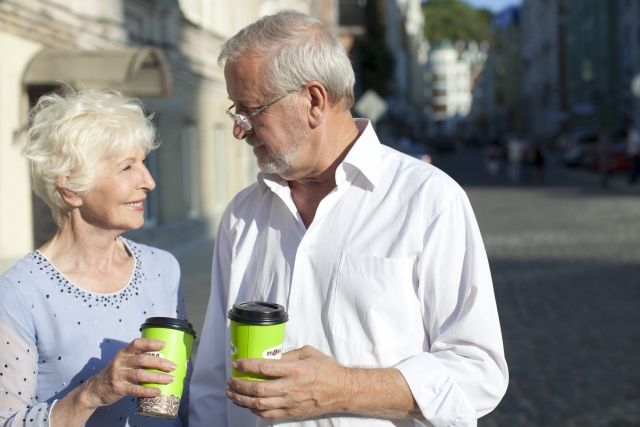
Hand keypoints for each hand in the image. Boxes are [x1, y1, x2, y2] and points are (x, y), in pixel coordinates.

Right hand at [81, 338, 175, 408]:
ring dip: (157, 377)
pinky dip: (148, 391)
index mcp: (123, 353)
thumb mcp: (122, 361)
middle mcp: (120, 362)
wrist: (95, 389)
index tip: (164, 345)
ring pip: (141, 375)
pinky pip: (135, 390)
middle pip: (142, 360)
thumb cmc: (114, 373)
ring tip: (170, 379)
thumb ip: (136, 358)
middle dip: (160, 363)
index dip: (151, 343)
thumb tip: (162, 358)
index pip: (137, 344)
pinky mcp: (119, 388)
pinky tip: (157, 392)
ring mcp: (119, 375)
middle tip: (173, 366)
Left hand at [226, 345, 350, 419]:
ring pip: (259, 404)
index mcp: (294, 370)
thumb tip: (272, 357)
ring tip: (232, 395)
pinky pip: (269, 414)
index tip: (237, 364)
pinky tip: (248, 405)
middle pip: (258, 389)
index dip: (247, 366)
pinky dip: (255, 410)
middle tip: (230, 381)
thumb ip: (289, 354)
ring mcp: (290, 402)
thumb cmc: (326, 369)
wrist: (341, 390)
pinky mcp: (292, 413)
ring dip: (242, 400)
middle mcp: (290, 387)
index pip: (265, 368)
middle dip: (239, 386)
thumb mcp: (309, 353)